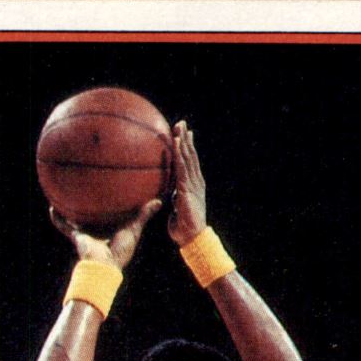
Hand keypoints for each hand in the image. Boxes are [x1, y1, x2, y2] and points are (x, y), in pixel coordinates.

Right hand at [50, 199, 161, 270]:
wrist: (105, 265)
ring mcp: (86, 234)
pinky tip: (52, 208)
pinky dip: (57, 219)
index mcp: (112, 230)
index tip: (112, 192)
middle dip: (90, 205)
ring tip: (64, 195)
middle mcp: (98, 231)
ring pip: (77, 220)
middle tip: (87, 188)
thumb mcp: (134, 229)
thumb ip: (143, 215)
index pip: (112, 215)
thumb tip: (159, 201)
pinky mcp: (77, 237)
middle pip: (93, 216)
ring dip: (70, 210)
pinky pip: (64, 226)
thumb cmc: (121, 251)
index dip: (112, 206)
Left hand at [168, 120, 206, 245]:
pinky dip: (179, 153)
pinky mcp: (187, 187)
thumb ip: (173, 200)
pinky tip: (176, 141)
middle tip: (181, 123)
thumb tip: (163, 197)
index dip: (188, 149)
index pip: (190, 164)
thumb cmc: (183, 229)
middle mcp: (196, 182)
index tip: (184, 136)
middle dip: (186, 139)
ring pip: (188, 158)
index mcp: (194, 186)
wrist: (192, 237)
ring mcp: (193, 183)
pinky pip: (182, 166)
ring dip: (183, 140)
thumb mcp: (177, 210)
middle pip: (191, 156)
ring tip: (179, 126)